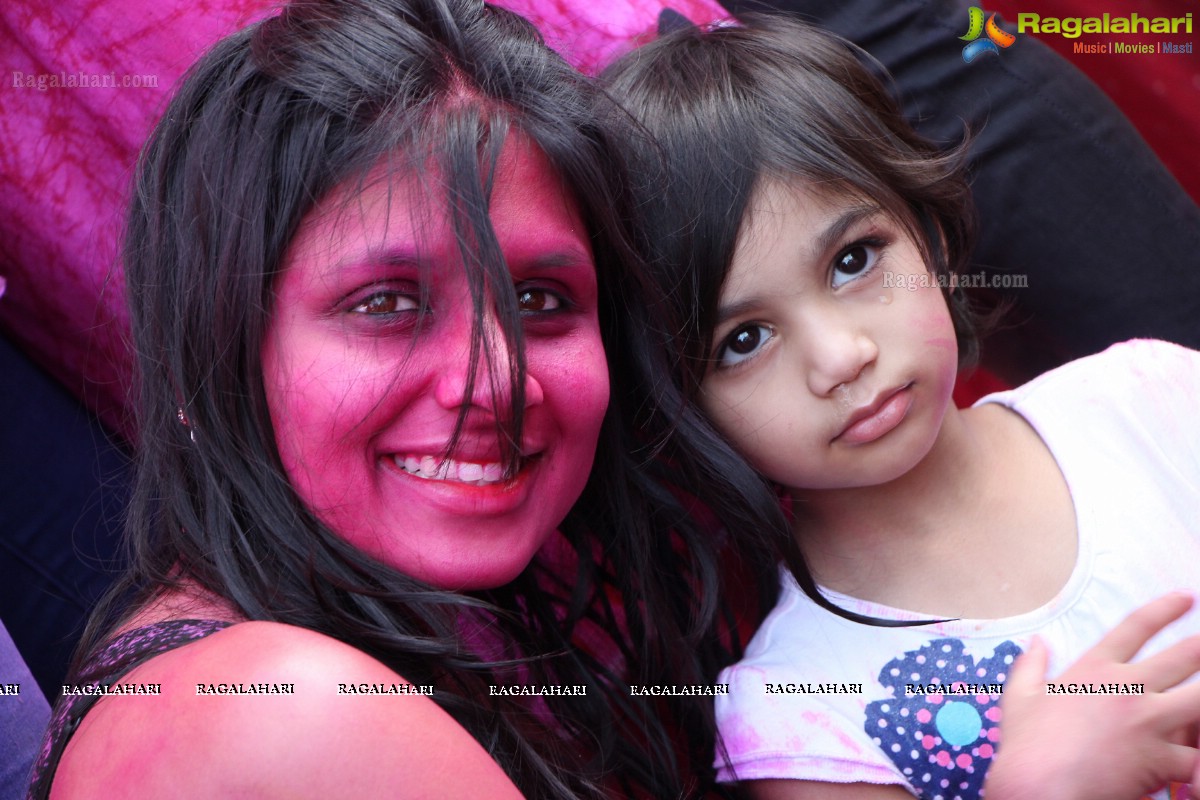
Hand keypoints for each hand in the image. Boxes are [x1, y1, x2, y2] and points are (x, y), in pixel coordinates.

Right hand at [985, 592, 1199, 799]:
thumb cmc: (1026, 745)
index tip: (1185, 598)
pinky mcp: (1163, 758)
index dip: (1164, 609)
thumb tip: (1037, 642)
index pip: (1135, 627)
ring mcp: (1149, 722)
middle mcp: (1127, 688)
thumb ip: (1030, 665)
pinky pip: (1196, 754)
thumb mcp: (1019, 697)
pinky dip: (1198, 755)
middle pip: (1184, 656)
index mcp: (1094, 669)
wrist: (1040, 787)